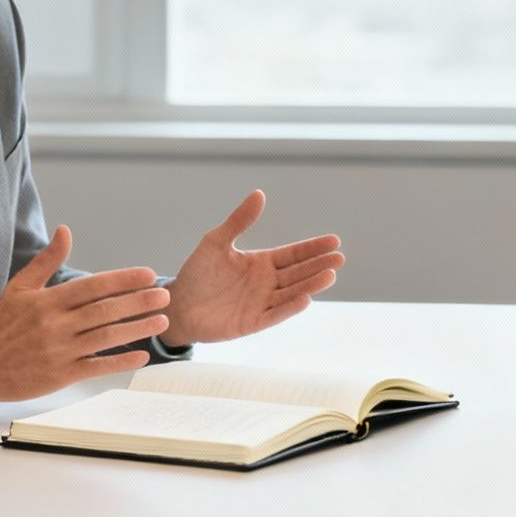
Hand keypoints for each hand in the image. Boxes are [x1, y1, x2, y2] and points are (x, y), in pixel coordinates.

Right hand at [0, 226, 168, 408]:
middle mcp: (55, 326)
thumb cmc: (1, 325)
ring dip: (136, 329)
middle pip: (104, 311)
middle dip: (138, 302)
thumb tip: (65, 230)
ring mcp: (59, 352)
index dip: (122, 280)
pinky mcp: (61, 375)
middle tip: (165, 295)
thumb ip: (46, 261)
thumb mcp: (19, 288)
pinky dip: (120, 361)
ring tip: (162, 320)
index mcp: (47, 301)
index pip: (92, 286)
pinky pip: (96, 367)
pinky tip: (141, 354)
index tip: (147, 274)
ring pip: (105, 338)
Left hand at [159, 190, 343, 348]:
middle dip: (319, 265)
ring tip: (330, 275)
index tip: (334, 241)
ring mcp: (262, 303)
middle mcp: (267, 283)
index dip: (313, 248)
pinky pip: (275, 314)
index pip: (294, 254)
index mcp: (262, 262)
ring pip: (292, 292)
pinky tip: (306, 299)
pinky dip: (290, 307)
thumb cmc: (197, 273)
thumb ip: (239, 221)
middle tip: (339, 258)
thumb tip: (259, 194)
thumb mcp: (216, 241)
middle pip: (299, 273)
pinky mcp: (253, 322)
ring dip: (311, 285)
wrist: (176, 304)